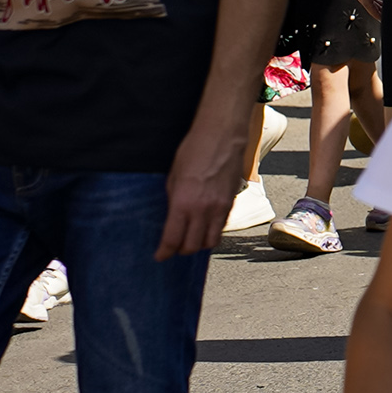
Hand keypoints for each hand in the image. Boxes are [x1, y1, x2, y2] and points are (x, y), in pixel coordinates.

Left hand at [158, 98, 254, 259]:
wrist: (221, 136)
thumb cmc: (194, 150)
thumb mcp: (173, 176)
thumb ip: (173, 200)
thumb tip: (171, 216)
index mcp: (183, 203)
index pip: (173, 239)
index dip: (165, 252)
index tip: (160, 256)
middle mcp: (203, 209)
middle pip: (193, 246)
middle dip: (182, 250)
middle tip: (174, 248)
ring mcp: (220, 207)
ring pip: (211, 241)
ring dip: (199, 244)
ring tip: (191, 239)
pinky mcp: (231, 202)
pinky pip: (222, 227)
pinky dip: (212, 231)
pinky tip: (205, 226)